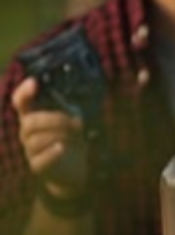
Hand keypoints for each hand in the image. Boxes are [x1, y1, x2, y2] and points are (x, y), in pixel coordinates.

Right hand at [12, 77, 87, 196]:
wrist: (73, 167)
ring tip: (76, 136)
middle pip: (30, 122)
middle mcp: (27, 133)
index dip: (23, 92)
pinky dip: (52, 152)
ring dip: (60, 135)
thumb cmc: (70, 137)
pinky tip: (62, 148)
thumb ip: (64, 106)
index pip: (20, 102)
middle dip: (56, 119)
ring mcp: (30, 150)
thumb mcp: (71, 117)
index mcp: (33, 117)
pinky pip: (40, 159)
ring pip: (36, 140)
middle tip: (77, 123)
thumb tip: (62, 92)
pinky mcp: (37, 166)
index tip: (34, 82)